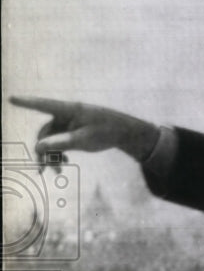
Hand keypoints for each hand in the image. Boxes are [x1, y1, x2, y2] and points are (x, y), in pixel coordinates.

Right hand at [9, 96, 160, 164]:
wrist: (125, 133)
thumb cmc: (107, 132)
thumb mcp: (84, 140)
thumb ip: (60, 143)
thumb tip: (37, 147)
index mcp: (70, 110)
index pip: (44, 105)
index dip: (26, 103)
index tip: (11, 99)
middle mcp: (65, 115)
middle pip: (45, 132)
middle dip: (42, 152)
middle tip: (42, 171)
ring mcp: (68, 123)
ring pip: (51, 140)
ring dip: (51, 155)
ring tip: (57, 171)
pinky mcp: (71, 130)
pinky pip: (58, 142)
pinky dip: (58, 153)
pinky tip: (63, 164)